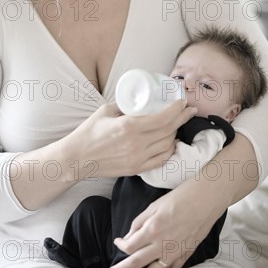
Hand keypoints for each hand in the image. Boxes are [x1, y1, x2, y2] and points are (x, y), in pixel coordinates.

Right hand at [71, 100, 196, 178]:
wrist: (78, 158)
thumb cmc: (89, 132)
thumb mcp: (106, 111)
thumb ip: (125, 105)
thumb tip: (139, 98)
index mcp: (128, 127)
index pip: (162, 118)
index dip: (176, 110)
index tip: (183, 102)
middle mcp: (136, 144)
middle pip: (168, 130)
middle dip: (182, 118)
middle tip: (189, 109)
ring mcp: (137, 158)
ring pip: (167, 145)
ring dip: (176, 133)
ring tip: (178, 123)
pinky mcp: (136, 168)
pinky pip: (161, 159)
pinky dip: (170, 150)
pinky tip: (172, 142)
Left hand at [100, 179, 212, 267]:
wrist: (206, 199)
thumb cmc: (179, 197)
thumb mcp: (154, 205)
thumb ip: (139, 222)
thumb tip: (129, 236)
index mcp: (152, 229)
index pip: (129, 245)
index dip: (120, 245)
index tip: (117, 242)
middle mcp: (162, 244)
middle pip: (135, 263)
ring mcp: (174, 252)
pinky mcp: (185, 255)